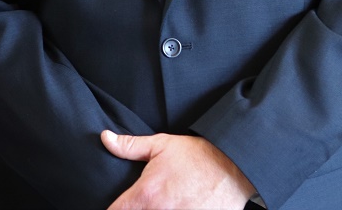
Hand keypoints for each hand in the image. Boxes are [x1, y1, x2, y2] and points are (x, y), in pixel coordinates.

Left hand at [101, 130, 254, 209]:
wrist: (236, 168)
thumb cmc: (198, 156)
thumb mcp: (161, 145)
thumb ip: (129, 146)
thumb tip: (105, 138)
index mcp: (147, 195)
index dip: (113, 208)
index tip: (118, 204)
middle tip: (141, 202)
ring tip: (162, 203)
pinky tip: (177, 207)